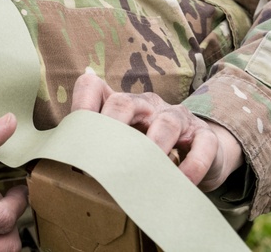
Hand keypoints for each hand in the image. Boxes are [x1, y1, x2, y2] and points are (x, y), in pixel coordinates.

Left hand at [71, 71, 243, 191]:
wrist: (203, 151)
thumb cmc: (153, 144)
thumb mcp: (124, 138)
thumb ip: (96, 132)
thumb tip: (66, 128)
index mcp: (122, 104)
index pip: (95, 89)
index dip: (82, 102)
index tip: (74, 127)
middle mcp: (148, 105)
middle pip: (125, 103)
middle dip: (112, 125)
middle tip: (103, 154)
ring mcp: (178, 118)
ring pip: (165, 122)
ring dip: (154, 146)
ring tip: (146, 171)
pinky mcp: (204, 136)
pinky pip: (202, 146)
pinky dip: (193, 165)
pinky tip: (182, 181)